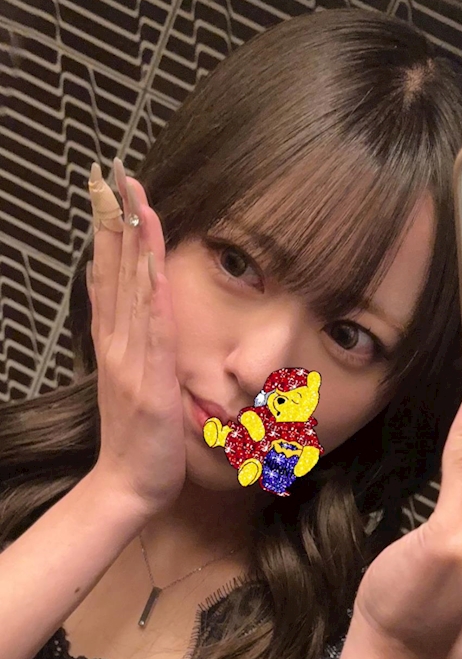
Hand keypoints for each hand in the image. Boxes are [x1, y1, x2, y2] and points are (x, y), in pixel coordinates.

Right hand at [87, 158, 186, 517]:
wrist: (128, 486)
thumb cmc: (136, 435)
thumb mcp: (125, 373)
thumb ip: (119, 329)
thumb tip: (108, 284)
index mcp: (114, 339)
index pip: (110, 272)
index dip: (111, 227)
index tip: (111, 186)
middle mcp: (117, 342)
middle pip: (115, 270)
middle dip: (116, 220)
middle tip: (113, 173)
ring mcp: (131, 361)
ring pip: (132, 291)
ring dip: (133, 245)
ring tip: (131, 201)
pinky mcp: (150, 383)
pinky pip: (155, 332)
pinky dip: (153, 297)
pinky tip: (153, 266)